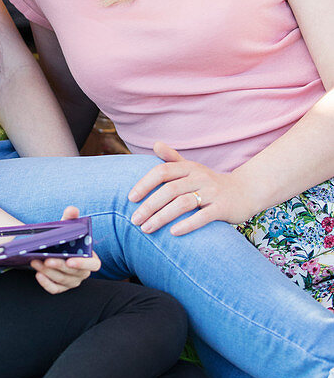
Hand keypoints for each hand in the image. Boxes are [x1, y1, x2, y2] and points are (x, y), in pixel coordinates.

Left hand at [31, 205, 101, 293]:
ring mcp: (72, 281)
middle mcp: (83, 272)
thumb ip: (70, 218)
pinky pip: (55, 289)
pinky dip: (46, 283)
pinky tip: (38, 274)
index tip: (69, 260)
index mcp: (90, 257)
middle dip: (59, 267)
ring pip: (62, 281)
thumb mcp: (67, 227)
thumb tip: (72, 210)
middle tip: (46, 259)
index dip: (83, 264)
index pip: (94, 265)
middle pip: (74, 274)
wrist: (53, 249)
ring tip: (36, 262)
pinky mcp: (61, 287)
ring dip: (49, 272)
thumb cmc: (64, 239)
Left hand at [127, 141, 256, 234]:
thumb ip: (173, 159)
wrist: (246, 192)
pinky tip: (173, 233)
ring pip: (183, 204)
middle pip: (169, 190)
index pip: (162, 172)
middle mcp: (200, 177)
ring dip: (162, 217)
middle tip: (134, 220)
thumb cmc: (210, 183)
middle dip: (149, 206)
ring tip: (147, 229)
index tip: (130, 198)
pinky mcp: (223, 208)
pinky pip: (203, 217)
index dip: (144, 184)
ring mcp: (212, 192)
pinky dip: (187, 224)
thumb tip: (155, 144)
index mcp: (189, 167)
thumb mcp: (192, 169)